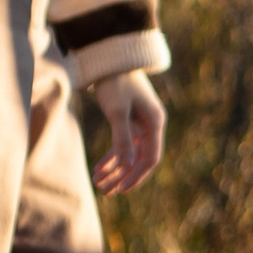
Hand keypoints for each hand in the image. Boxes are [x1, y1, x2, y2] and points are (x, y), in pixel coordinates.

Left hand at [89, 71, 165, 196]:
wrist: (110, 60)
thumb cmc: (116, 83)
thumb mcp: (118, 111)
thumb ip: (122, 138)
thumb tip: (127, 165)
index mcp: (155, 123)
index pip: (151, 158)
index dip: (137, 176)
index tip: (122, 190)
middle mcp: (151, 125)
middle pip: (140, 159)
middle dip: (123, 176)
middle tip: (106, 192)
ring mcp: (141, 124)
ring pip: (129, 155)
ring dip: (115, 170)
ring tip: (99, 184)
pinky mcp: (129, 121)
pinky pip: (122, 145)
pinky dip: (111, 158)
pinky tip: (98, 169)